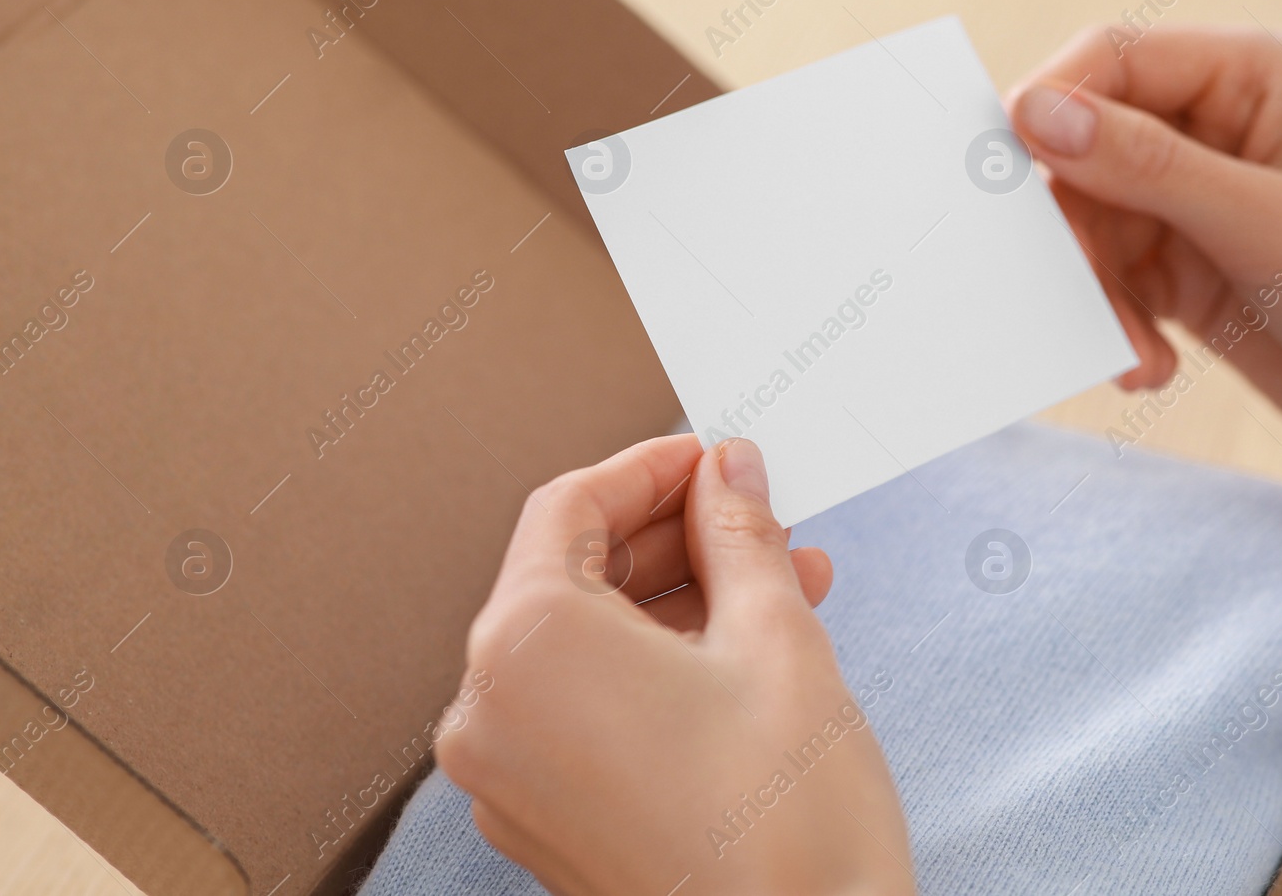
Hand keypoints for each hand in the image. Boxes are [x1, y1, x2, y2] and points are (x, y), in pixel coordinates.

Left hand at [436, 435, 914, 895]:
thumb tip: (728, 472)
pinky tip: (742, 650)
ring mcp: (508, 778)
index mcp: (525, 648)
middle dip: (674, 537)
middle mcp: (490, 713)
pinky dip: (653, 667)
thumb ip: (740, 533)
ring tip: (780, 581)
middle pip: (571, 574)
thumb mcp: (777, 639)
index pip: (570, 508)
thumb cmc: (791, 823)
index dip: (650, 468)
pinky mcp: (544, 821)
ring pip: (584, 644)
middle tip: (757, 515)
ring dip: (678, 601)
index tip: (714, 457)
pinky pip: (585, 707)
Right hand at [1007, 25, 1281, 528]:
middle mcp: (1220, 127)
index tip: (1001, 166)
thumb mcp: (1260, 223)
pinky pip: (1110, 280)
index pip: (1116, 59)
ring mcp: (1201, 200)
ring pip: (1092, 222)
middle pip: (1089, 147)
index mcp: (1254, 76)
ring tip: (1135, 355)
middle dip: (1075, 227)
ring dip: (1098, 294)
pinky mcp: (1189, 268)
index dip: (1049, 102)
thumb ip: (1142, 165)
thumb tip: (1032, 111)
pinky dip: (1113, 324)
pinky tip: (1148, 368)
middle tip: (1078, 292)